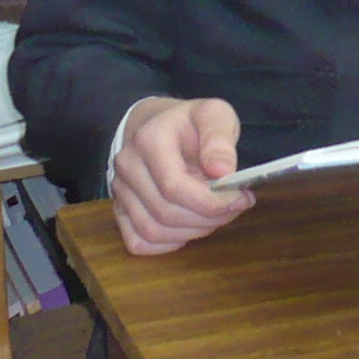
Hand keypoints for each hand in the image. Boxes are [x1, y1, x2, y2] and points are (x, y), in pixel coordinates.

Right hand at [111, 97, 252, 256]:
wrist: (161, 126)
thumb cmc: (191, 124)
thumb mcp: (214, 115)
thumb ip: (219, 139)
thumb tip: (222, 172)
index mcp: (149, 140)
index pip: (173, 186)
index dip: (209, 202)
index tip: (239, 198)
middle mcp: (127, 166)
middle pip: (165, 213)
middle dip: (207, 218)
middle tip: (234, 207)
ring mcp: (119, 190)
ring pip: (152, 232)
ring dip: (192, 232)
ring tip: (216, 215)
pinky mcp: (119, 210)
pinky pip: (139, 242)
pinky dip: (169, 243)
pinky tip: (190, 226)